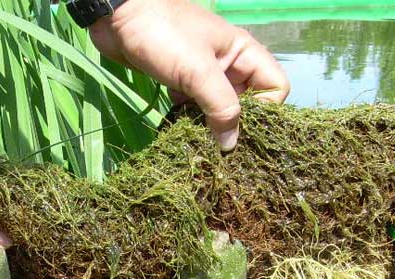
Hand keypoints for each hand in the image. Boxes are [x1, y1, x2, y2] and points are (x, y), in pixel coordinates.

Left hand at [90, 0, 288, 148]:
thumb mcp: (198, 72)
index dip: (263, 110)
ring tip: (196, 139)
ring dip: (210, 125)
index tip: (237, 125)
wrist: (119, 17)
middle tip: (217, 143)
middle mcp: (229, 64)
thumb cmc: (164, 37)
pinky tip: (178, 127)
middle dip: (235, 124)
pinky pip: (196, 108)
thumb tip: (230, 145)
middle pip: (248, 103)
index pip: (275, 88)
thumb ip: (221, 108)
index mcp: (244, 54)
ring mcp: (205, 74)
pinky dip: (190, 120)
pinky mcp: (183, 82)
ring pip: (220, 109)